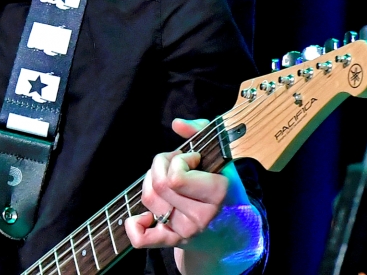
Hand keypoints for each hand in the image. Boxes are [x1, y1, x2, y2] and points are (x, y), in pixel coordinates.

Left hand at [124, 119, 262, 274]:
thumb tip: (177, 124)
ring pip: (149, 199)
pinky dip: (136, 226)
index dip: (179, 161)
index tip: (192, 160)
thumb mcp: (218, 153)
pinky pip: (143, 239)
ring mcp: (187, 231)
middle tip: (175, 166)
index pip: (176, 177)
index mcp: (218, 193)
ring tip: (167, 181)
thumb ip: (200, 130)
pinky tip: (143, 217)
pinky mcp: (173, 242)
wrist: (230, 224)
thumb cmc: (221, 182)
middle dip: (161, 166)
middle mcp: (202, 216)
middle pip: (159, 185)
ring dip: (150, 182)